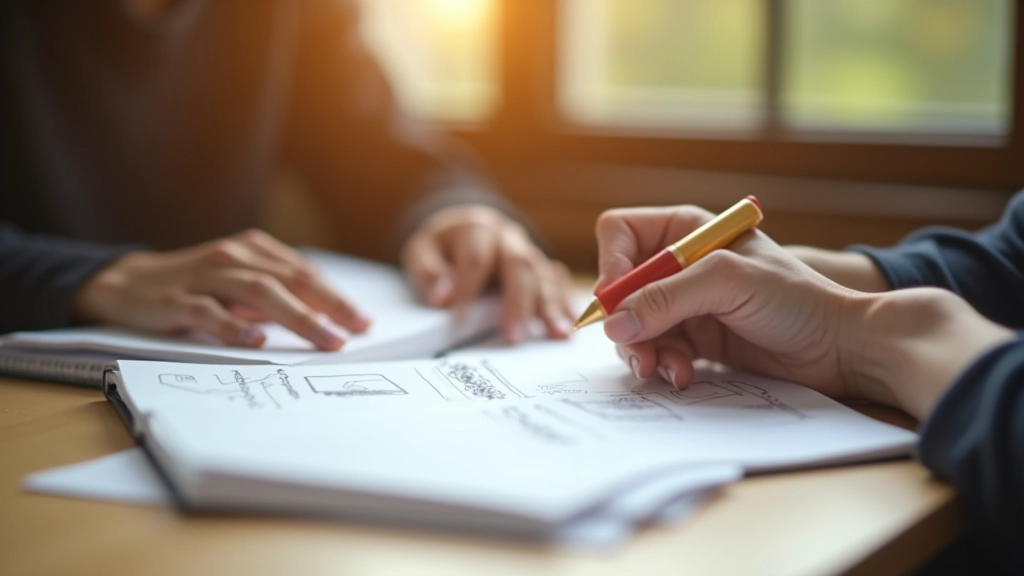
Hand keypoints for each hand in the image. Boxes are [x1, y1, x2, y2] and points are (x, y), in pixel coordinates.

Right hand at [71, 229, 369, 349]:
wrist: (125, 284)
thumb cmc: (196, 287)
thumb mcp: (240, 285)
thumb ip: (277, 296)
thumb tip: (327, 320)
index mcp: (253, 249)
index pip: (304, 272)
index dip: (336, 297)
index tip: (363, 322)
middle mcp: (232, 256)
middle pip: (288, 279)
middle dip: (326, 306)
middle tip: (352, 332)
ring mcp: (203, 276)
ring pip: (257, 291)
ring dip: (294, 316)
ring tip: (322, 338)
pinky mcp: (175, 299)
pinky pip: (208, 312)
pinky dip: (233, 326)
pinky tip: (255, 342)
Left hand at [401, 204, 574, 341]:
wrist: (463, 229)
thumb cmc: (442, 247)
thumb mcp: (421, 252)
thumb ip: (429, 274)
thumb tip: (443, 298)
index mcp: (476, 229)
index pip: (475, 260)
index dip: (468, 289)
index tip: (460, 323)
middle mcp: (507, 237)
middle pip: (519, 265)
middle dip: (519, 303)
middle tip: (514, 337)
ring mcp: (527, 250)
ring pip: (543, 274)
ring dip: (551, 305)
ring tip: (557, 333)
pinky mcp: (540, 265)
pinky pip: (556, 281)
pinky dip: (564, 303)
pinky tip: (569, 325)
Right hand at [594, 205, 871, 399]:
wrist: (840, 347)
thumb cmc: (795, 299)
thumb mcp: (727, 283)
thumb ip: (665, 298)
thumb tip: (613, 323)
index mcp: (686, 230)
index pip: (620, 233)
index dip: (611, 265)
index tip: (615, 303)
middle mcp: (680, 264)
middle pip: (620, 287)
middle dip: (625, 322)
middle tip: (638, 351)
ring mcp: (686, 303)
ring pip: (633, 324)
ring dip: (644, 350)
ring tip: (667, 369)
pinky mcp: (696, 339)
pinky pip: (657, 349)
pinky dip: (664, 365)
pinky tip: (685, 376)